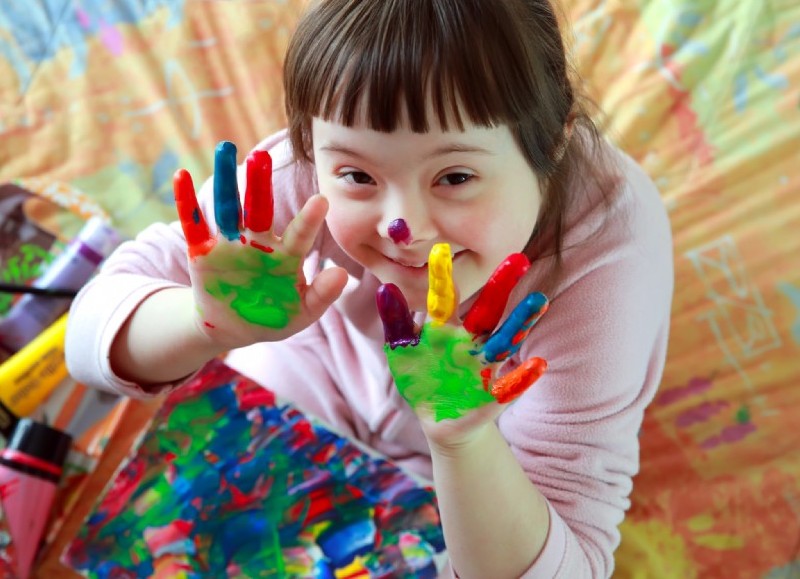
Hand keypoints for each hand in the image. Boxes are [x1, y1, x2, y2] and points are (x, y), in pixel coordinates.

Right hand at [174, 141, 345, 349]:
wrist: (234, 328)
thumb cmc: (274, 316)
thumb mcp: (301, 313)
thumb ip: (322, 295)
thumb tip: (343, 274)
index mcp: (286, 256)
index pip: (299, 235)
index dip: (309, 219)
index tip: (322, 200)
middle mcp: (259, 242)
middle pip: (260, 208)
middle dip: (260, 183)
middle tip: (261, 156)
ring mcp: (231, 245)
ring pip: (228, 207)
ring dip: (225, 180)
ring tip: (225, 149)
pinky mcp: (203, 252)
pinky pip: (194, 224)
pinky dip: (186, 202)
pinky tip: (181, 176)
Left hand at [376, 244, 547, 445]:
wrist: (439, 419)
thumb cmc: (421, 379)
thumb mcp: (402, 351)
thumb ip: (396, 322)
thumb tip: (385, 288)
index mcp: (445, 327)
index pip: (445, 297)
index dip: (443, 276)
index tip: (441, 248)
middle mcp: (471, 339)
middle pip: (488, 309)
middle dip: (501, 286)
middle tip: (518, 258)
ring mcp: (485, 364)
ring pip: (506, 339)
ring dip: (522, 322)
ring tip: (539, 300)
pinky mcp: (495, 393)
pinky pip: (511, 384)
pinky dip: (524, 376)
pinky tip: (538, 364)